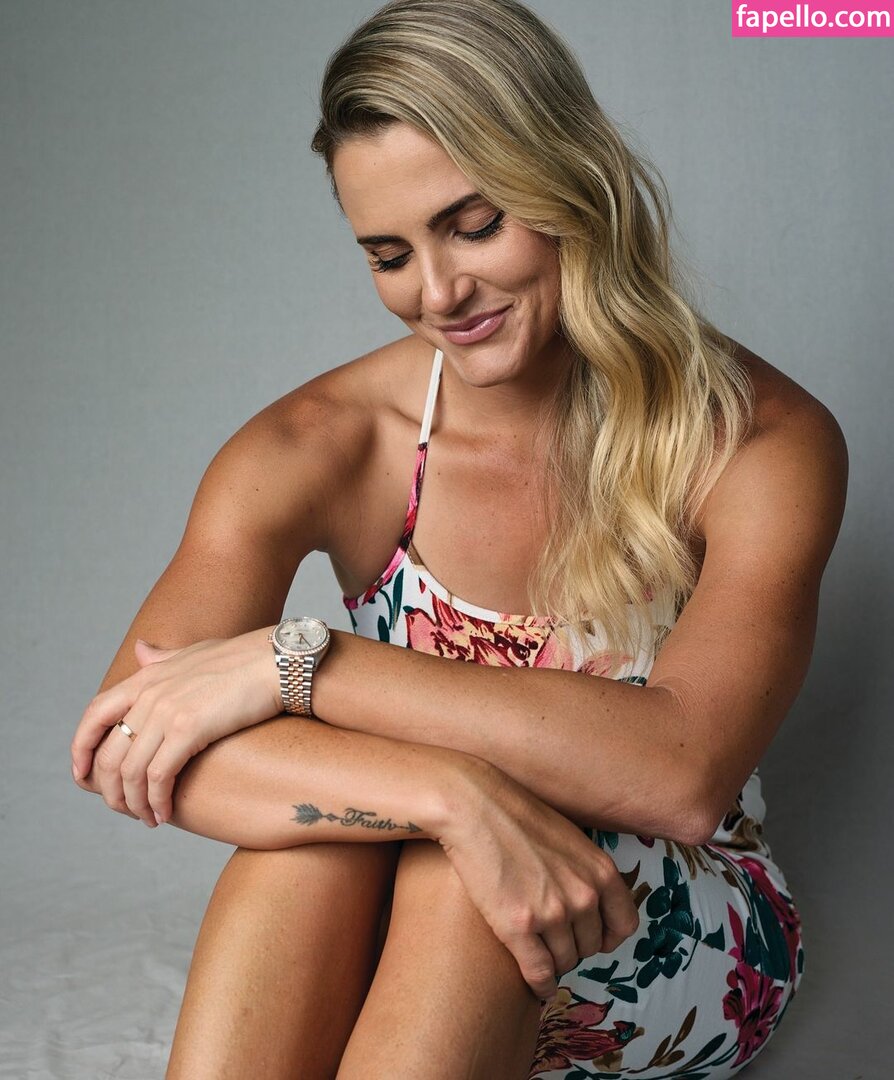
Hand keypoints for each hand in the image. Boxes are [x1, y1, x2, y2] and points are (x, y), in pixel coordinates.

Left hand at [70, 627, 281, 826]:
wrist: (277, 661)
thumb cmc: (243, 658)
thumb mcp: (193, 652)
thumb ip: (162, 658)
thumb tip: (139, 649)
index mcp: (147, 677)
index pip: (94, 714)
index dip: (81, 748)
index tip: (83, 775)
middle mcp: (150, 694)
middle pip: (108, 753)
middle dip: (110, 790)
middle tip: (125, 809)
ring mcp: (166, 711)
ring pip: (130, 772)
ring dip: (134, 803)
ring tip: (149, 818)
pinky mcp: (188, 729)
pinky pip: (159, 777)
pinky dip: (157, 801)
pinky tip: (165, 812)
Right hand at [436, 760, 638, 1001]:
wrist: (473, 806)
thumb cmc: (516, 815)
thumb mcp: (569, 836)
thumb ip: (585, 870)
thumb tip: (589, 900)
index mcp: (600, 871)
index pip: (624, 924)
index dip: (608, 937)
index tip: (594, 939)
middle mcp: (583, 895)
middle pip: (590, 946)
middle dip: (574, 946)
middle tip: (554, 941)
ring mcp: (551, 913)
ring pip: (565, 961)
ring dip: (554, 963)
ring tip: (541, 958)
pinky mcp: (517, 927)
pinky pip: (539, 973)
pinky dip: (540, 985)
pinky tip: (537, 986)